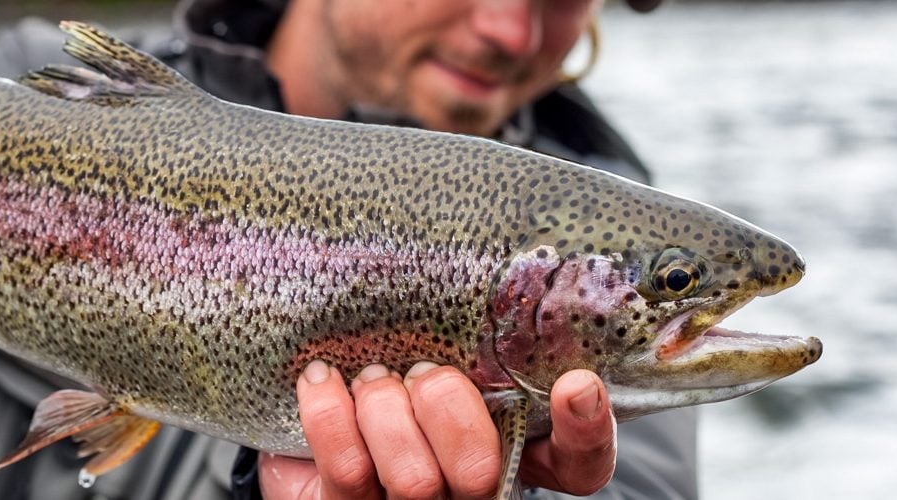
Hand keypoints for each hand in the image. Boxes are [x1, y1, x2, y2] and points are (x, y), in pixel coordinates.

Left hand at [260, 363, 615, 498]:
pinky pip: (347, 470)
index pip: (578, 467)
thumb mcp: (443, 351)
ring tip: (371, 380)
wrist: (310, 419)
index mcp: (513, 453)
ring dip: (384, 410)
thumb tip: (492, 263)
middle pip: (481, 470)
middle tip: (421, 372)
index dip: (586, 432)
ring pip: (413, 479)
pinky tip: (323, 381)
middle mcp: (469, 492)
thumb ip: (474, 337)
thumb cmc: (390, 376)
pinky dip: (330, 413)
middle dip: (444, 406)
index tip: (576, 381)